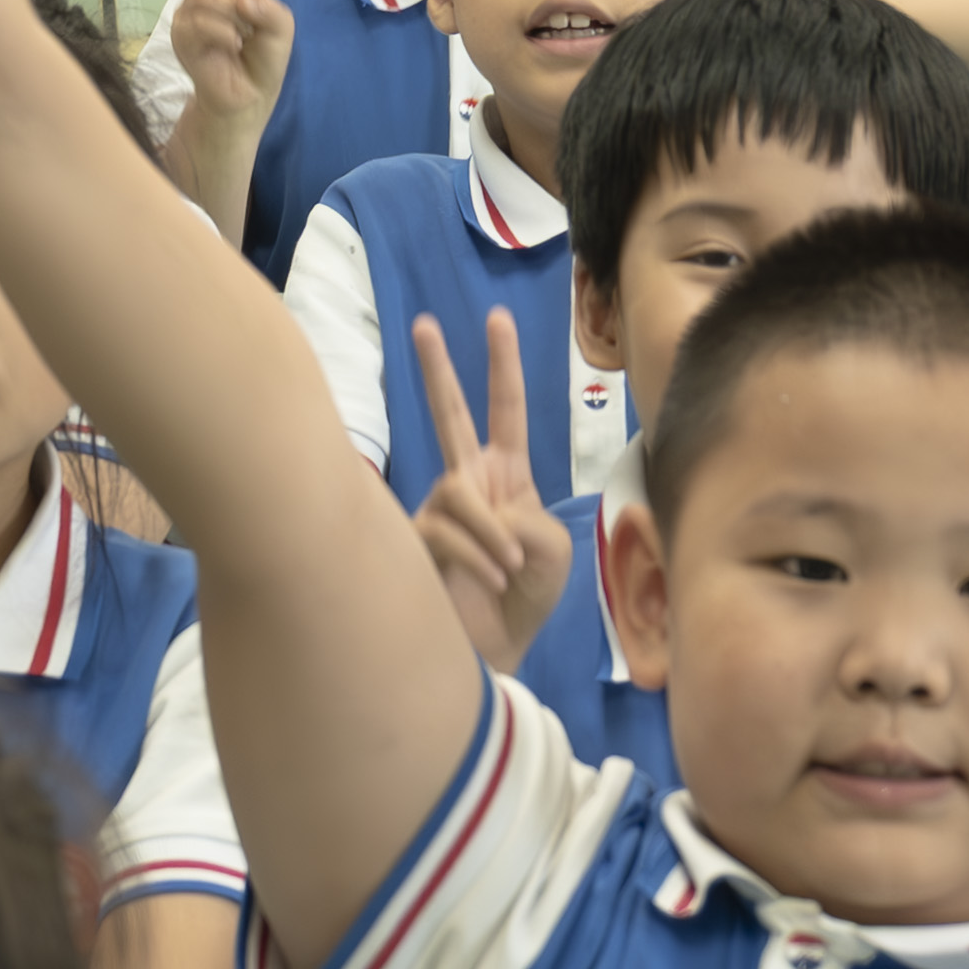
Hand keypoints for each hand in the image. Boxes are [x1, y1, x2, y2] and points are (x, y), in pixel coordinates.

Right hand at [164, 0, 293, 131]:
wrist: (248, 97)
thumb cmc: (264, 59)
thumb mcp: (281, 28)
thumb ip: (269, 7)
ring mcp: (191, 12)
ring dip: (232, 17)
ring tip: (242, 37)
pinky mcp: (181, 35)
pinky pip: (199, 22)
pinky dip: (223, 34)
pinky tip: (232, 46)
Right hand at [406, 311, 572, 671]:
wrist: (499, 650)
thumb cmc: (527, 598)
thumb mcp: (552, 549)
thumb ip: (527, 518)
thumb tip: (485, 513)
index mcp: (505, 476)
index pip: (505, 410)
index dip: (503, 365)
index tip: (497, 318)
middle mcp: (467, 482)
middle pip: (450, 415)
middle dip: (437, 369)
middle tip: (423, 322)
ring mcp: (438, 509)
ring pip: (458, 490)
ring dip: (492, 534)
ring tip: (509, 571)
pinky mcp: (416, 540)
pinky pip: (446, 529)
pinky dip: (478, 556)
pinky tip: (490, 582)